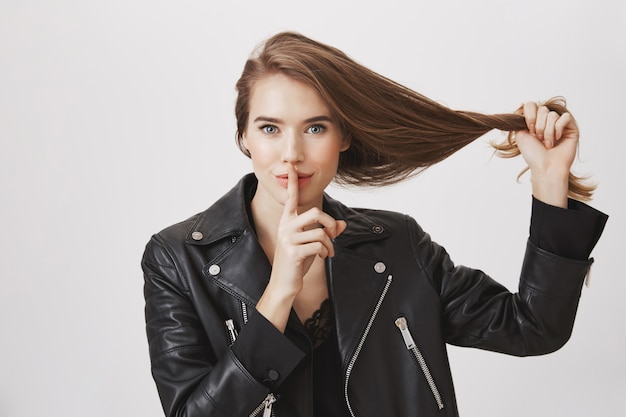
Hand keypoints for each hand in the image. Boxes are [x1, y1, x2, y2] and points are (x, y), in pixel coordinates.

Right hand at [256, 164, 345, 330]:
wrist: (284, 284)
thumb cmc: (296, 262)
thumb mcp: (311, 244)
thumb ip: (326, 232)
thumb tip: (342, 224)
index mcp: (287, 221)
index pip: (291, 198)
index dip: (293, 183)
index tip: (292, 167)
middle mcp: (285, 227)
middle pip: (315, 213)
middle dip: (329, 223)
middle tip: (332, 235)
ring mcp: (288, 239)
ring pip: (320, 232)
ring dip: (329, 244)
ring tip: (327, 252)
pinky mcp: (293, 251)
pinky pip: (318, 245)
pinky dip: (325, 252)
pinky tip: (321, 257)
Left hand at [514, 101, 578, 206]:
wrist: (545, 166)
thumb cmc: (533, 154)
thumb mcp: (520, 134)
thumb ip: (519, 119)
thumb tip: (521, 104)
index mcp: (534, 120)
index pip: (531, 105)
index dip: (529, 116)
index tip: (529, 130)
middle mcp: (547, 120)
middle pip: (542, 109)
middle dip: (539, 126)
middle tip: (539, 139)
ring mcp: (559, 123)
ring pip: (552, 115)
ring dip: (547, 131)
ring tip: (548, 143)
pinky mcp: (571, 127)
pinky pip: (565, 117)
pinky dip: (558, 129)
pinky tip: (558, 138)